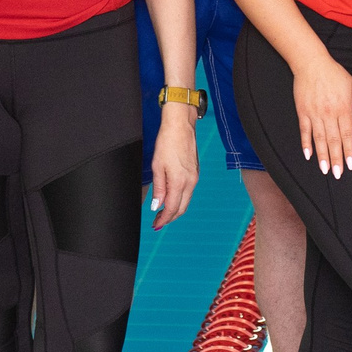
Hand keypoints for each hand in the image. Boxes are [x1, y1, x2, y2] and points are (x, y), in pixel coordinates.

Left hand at [150, 104, 200, 227]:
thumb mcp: (157, 166)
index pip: (172, 208)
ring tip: (162, 213)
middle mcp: (190, 182)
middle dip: (170, 218)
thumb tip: (156, 206)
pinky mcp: (195, 173)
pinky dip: (180, 199)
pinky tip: (171, 198)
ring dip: (175, 209)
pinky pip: (188, 192)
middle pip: (181, 208)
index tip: (155, 224)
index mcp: (179, 181)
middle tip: (158, 222)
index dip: (163, 219)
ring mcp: (194, 177)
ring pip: (186, 201)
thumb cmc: (167, 142)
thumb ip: (158, 188)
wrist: (180, 126)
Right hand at [292, 50, 351, 178]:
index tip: (351, 164)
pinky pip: (305, 131)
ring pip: (320, 139)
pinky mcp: (303, 111)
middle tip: (338, 174)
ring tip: (324, 170)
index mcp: (343, 108)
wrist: (311, 63)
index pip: (348, 134)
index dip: (350, 150)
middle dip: (336, 159)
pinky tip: (308, 155)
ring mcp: (315, 113)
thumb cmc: (334, 73)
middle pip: (334, 140)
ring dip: (322, 155)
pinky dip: (306, 144)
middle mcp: (329, 113)